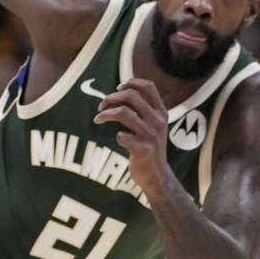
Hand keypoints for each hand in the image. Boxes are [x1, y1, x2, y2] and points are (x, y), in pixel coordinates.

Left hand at [94, 78, 169, 192]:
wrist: (157, 175)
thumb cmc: (149, 147)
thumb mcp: (152, 125)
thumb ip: (142, 110)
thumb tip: (119, 94)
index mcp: (161, 112)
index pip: (148, 86)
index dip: (131, 82)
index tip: (118, 87)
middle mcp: (158, 121)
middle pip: (131, 96)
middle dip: (111, 98)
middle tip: (101, 106)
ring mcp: (151, 135)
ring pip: (124, 112)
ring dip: (106, 113)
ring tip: (98, 119)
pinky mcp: (143, 149)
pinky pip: (123, 136)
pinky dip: (117, 136)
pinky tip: (119, 139)